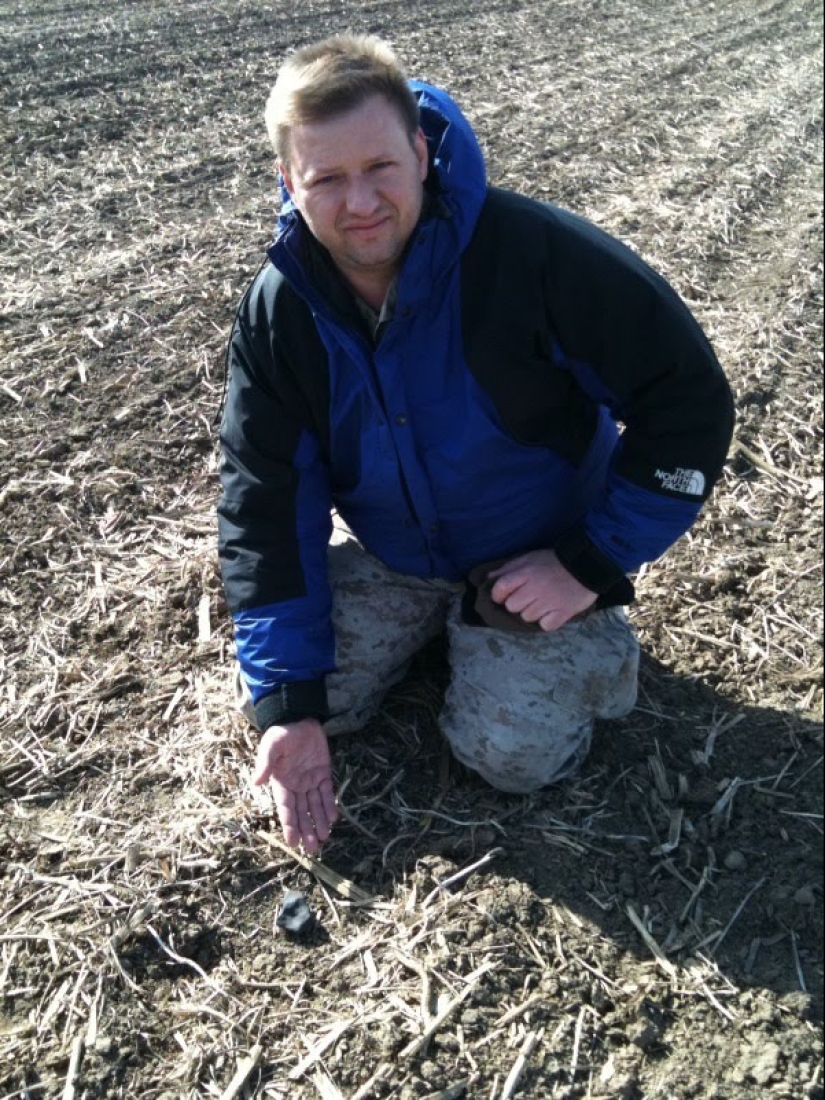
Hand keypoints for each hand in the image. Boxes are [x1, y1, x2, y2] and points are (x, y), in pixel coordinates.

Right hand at [253, 718, 337, 852]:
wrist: (298, 717)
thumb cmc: (281, 732)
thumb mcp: (271, 747)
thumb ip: (265, 764)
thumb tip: (256, 782)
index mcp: (280, 782)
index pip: (286, 808)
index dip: (289, 825)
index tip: (292, 842)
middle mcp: (295, 785)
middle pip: (301, 812)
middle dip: (306, 829)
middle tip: (313, 848)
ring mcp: (310, 779)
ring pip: (315, 805)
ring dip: (319, 821)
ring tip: (324, 838)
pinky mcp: (323, 772)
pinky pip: (326, 791)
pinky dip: (330, 805)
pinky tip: (334, 818)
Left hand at [488, 549, 596, 631]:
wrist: (588, 565)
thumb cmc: (555, 561)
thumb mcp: (530, 558)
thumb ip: (509, 568)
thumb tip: (489, 578)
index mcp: (526, 573)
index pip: (500, 588)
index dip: (497, 595)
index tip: (502, 596)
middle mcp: (535, 588)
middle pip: (512, 606)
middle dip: (517, 604)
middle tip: (528, 598)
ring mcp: (549, 602)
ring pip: (527, 617)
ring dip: (532, 613)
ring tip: (543, 603)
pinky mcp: (563, 613)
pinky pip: (545, 626)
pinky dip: (547, 622)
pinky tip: (552, 612)